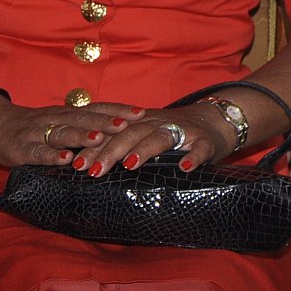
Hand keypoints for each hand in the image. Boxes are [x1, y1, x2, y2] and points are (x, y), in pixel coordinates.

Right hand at [0, 98, 147, 168]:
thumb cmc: (33, 127)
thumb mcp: (59, 122)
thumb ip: (83, 125)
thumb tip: (123, 132)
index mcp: (66, 114)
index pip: (96, 108)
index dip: (118, 109)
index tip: (142, 112)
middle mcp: (54, 119)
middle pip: (82, 118)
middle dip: (105, 121)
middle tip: (128, 124)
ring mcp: (37, 133)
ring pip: (61, 133)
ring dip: (80, 135)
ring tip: (98, 139)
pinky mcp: (21, 149)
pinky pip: (37, 152)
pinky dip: (51, 155)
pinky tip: (64, 159)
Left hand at [73, 103, 234, 176]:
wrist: (214, 119)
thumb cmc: (172, 133)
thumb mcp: (144, 134)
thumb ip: (122, 146)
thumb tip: (88, 166)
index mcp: (138, 122)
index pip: (111, 133)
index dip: (93, 146)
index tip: (75, 163)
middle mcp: (156, 122)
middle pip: (129, 134)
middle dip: (110, 151)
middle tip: (94, 170)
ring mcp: (182, 131)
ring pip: (160, 137)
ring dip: (144, 150)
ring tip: (129, 165)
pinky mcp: (206, 141)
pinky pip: (199, 148)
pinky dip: (192, 157)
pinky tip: (184, 167)